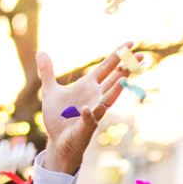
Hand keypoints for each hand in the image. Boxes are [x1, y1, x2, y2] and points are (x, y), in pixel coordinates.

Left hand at [36, 46, 130, 175]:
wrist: (57, 140)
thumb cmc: (58, 117)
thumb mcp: (50, 91)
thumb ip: (48, 72)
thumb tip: (40, 51)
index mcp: (88, 85)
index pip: (108, 66)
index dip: (119, 54)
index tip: (132, 42)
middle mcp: (95, 96)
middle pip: (115, 80)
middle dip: (128, 69)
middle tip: (142, 57)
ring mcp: (94, 111)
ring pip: (108, 99)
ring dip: (116, 90)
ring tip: (126, 78)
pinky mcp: (86, 126)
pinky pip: (89, 119)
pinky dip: (89, 114)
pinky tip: (87, 109)